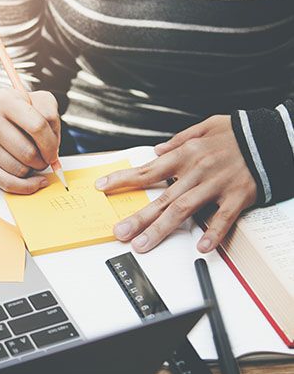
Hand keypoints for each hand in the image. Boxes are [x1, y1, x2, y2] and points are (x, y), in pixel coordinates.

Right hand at [0, 88, 60, 193]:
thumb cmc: (22, 112)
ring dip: (32, 170)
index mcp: (4, 99)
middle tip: (43, 157)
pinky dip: (25, 186)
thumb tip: (52, 154)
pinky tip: (33, 181)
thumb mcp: (41, 103)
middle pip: (28, 152)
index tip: (53, 152)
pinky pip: (6, 183)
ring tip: (31, 160)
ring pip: (19, 170)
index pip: (37, 127)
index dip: (51, 144)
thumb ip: (52, 119)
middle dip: (43, 160)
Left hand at [95, 115, 256, 252]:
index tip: (103, 187)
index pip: (147, 169)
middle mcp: (196, 171)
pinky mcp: (237, 196)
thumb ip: (179, 139)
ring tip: (143, 244)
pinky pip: (222, 218)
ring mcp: (216, 185)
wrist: (271, 136)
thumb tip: (157, 150)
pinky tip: (201, 247)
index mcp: (185, 155)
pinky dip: (213, 233)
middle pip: (161, 198)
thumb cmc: (236, 132)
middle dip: (137, 217)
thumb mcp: (204, 126)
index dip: (123, 179)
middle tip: (119, 233)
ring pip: (184, 210)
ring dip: (161, 229)